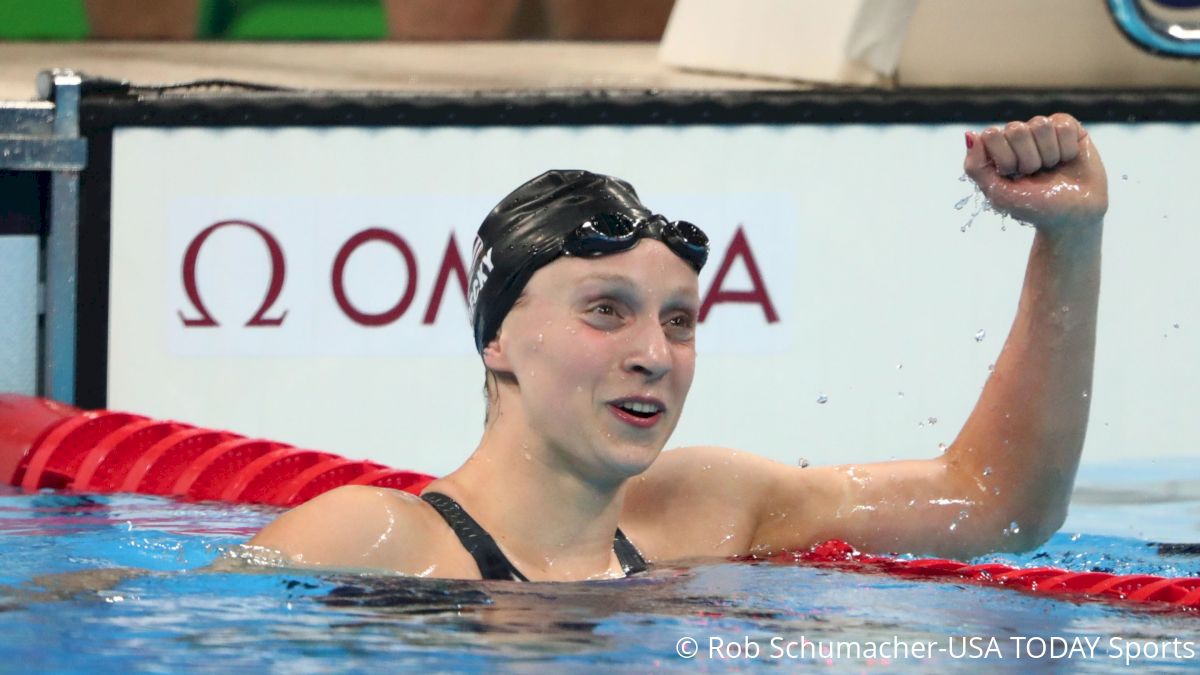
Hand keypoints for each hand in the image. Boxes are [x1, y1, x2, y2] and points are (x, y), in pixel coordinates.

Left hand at [964, 113, 1107, 233]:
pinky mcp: (1066, 128)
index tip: (1013, 177)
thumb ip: (976, 167)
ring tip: (1051, 169)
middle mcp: (1017, 138)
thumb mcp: (999, 194)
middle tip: (1035, 175)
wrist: (1075, 217)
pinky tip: (1067, 160)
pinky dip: (1067, 149)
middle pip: (1016, 129)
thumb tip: (970, 135)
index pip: (991, 135)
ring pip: (1040, 125)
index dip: (1005, 159)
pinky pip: (1063, 126)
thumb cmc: (1035, 207)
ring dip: (1048, 155)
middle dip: (1027, 160)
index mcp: (996, 151)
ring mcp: (1041, 131)